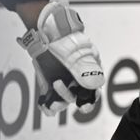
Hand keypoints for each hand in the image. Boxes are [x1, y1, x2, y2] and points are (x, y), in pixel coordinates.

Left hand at [17, 1, 103, 115]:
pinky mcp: (49, 85)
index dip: (91, 99)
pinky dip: (46, 105)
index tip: (85, 104)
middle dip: (68, 98)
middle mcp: (78, 80)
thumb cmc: (67, 42)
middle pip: (78, 97)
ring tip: (50, 104)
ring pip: (63, 101)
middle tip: (58, 90)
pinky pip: (50, 100)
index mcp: (91, 72)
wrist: (47, 34)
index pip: (94, 90)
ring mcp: (64, 82)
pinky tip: (43, 105)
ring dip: (58, 104)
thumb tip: (96, 85)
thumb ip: (86, 70)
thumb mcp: (78, 54)